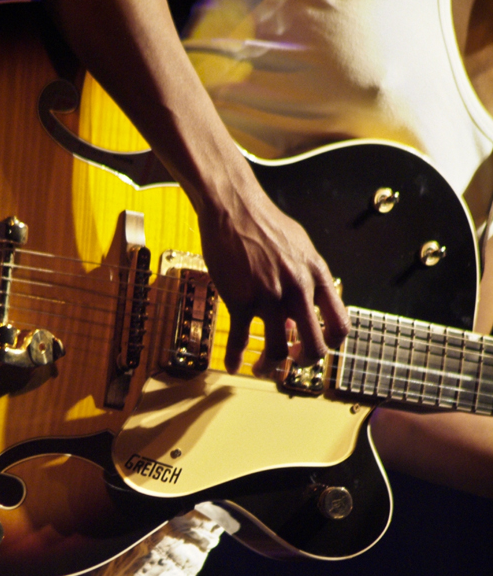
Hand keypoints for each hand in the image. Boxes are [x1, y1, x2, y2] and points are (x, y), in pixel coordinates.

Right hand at [197, 181, 349, 373]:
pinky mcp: (240, 299)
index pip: (340, 325)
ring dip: (269, 368)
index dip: (330, 345)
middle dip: (303, 363)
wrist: (234, 206)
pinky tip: (234, 364)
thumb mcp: (300, 248)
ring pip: (277, 351)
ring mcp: (269, 296)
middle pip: (315, 347)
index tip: (314, 346)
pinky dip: (236, 357)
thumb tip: (304, 311)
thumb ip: (307, 280)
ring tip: (261, 369)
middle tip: (291, 363)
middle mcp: (298, 289)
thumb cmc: (265, 224)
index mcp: (317, 276)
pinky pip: (240, 339)